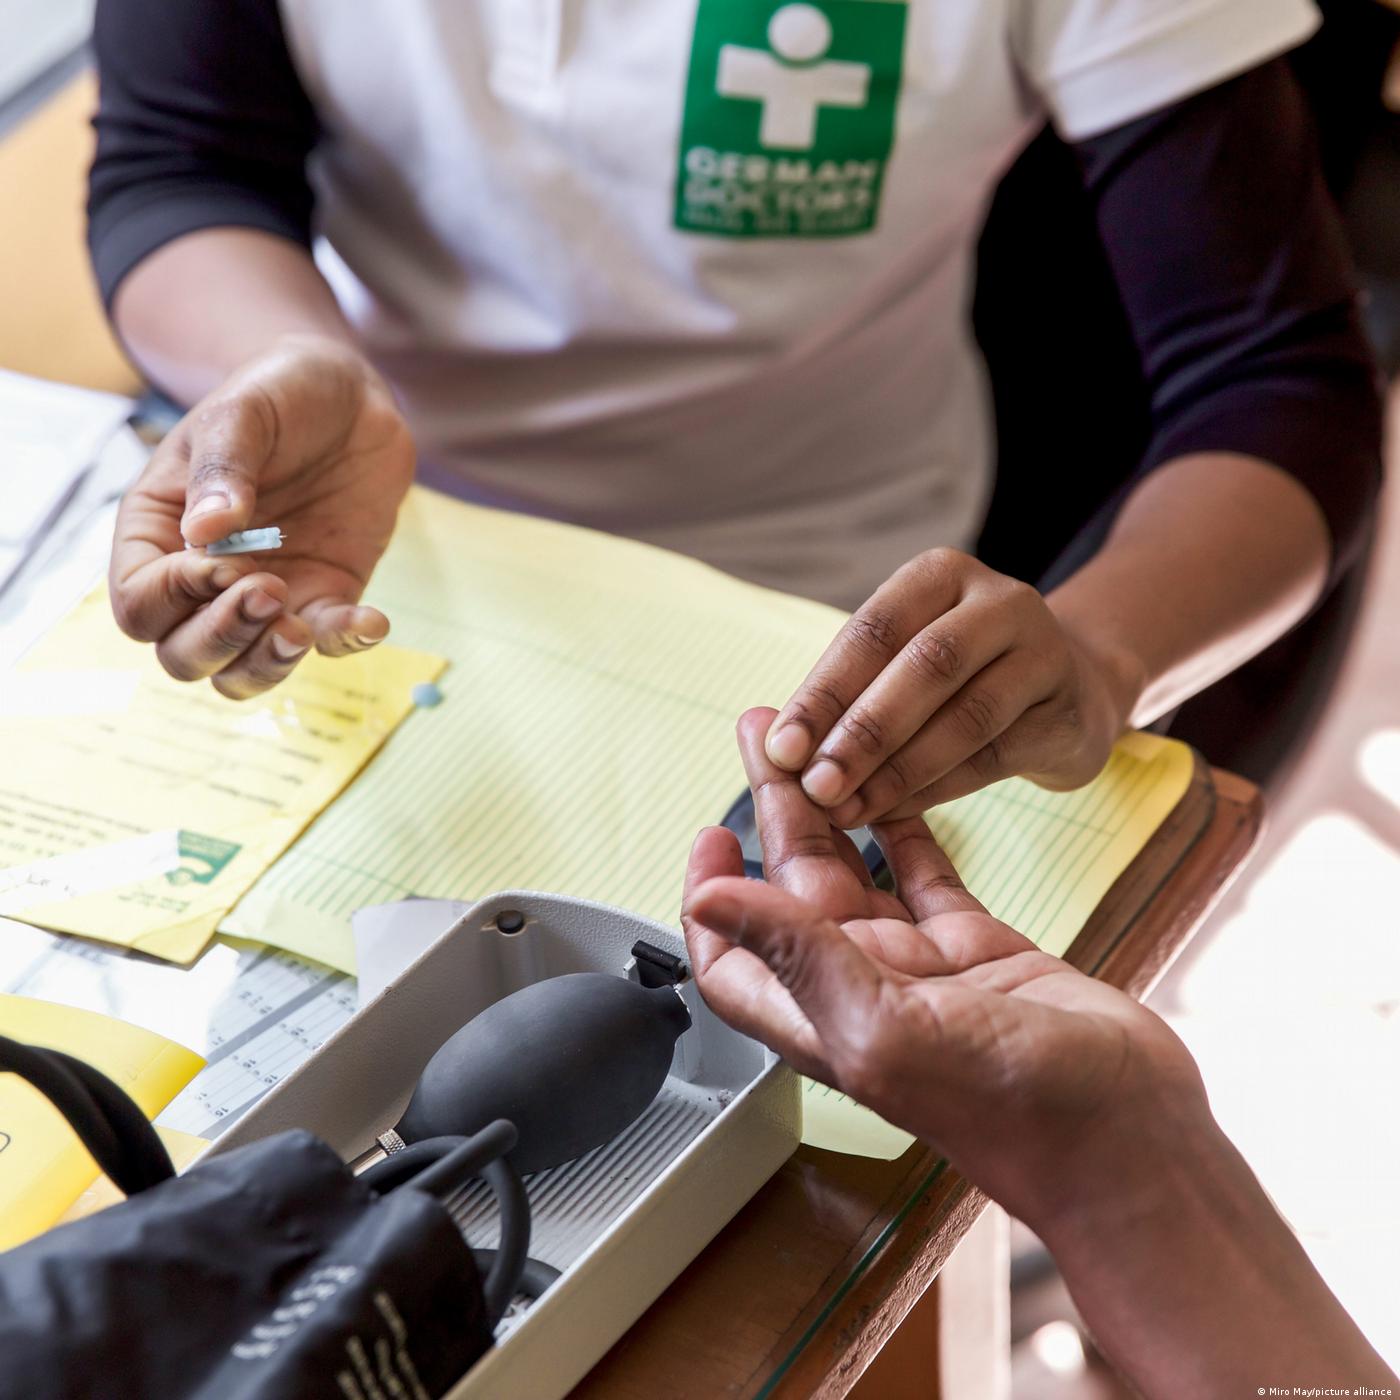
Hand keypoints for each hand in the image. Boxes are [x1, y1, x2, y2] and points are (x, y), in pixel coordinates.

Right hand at [109, 334, 414, 697]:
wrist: (348, 396)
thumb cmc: (278, 395)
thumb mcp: (242, 414)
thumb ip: (222, 467)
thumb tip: (206, 531)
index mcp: (158, 532)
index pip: (138, 603)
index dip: (173, 599)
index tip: (222, 563)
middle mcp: (204, 576)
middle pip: (182, 654)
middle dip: (220, 638)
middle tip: (269, 590)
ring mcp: (265, 594)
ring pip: (240, 673)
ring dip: (266, 665)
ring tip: (300, 628)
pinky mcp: (324, 596)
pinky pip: (325, 645)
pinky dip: (344, 644)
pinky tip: (370, 620)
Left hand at [682, 709, 1208, 1231]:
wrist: (1126, 1134)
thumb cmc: (1014, 1111)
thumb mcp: (886, 1028)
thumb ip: (799, 958)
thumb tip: (707, 903)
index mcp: (823, 1017)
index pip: (734, 959)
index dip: (712, 900)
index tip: (710, 833)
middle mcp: (862, 987)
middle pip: (792, 891)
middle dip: (771, 813)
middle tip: (762, 734)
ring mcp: (921, 965)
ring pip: (857, 870)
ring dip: (831, 807)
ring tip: (814, 738)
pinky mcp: (978, 946)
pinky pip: (927, 875)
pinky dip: (907, 829)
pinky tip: (895, 782)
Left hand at [763, 549, 1143, 823]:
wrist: (1067, 695)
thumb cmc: (956, 680)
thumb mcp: (900, 664)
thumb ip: (846, 694)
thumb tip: (773, 747)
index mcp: (939, 575)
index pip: (871, 631)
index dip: (823, 693)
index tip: (780, 750)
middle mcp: (998, 601)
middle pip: (924, 666)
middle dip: (862, 732)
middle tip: (816, 787)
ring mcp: (1042, 651)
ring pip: (965, 715)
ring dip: (898, 770)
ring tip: (848, 810)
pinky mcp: (1065, 709)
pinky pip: (992, 756)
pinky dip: (936, 790)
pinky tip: (892, 814)